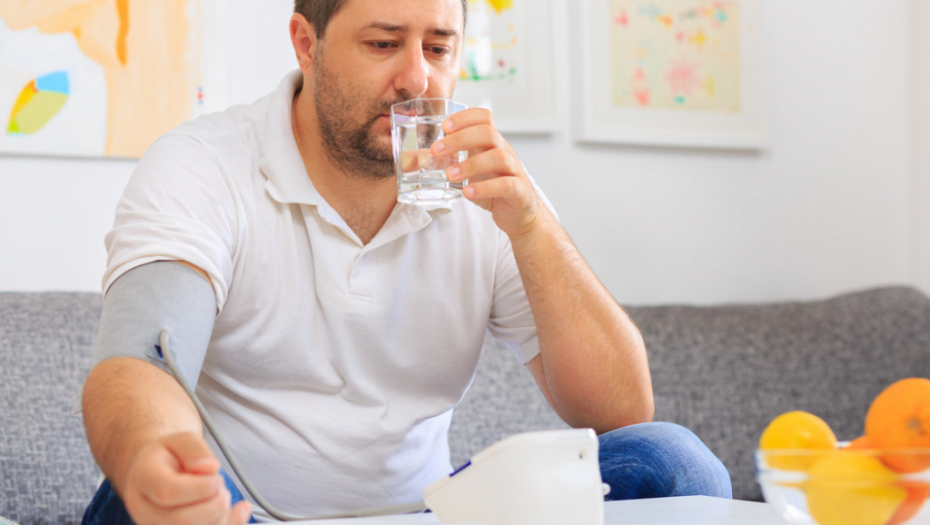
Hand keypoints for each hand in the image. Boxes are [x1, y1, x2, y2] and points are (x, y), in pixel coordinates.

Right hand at [121, 432, 251, 524]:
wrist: (155, 475)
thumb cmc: (170, 456)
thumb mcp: (181, 439)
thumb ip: (195, 449)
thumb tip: (210, 469)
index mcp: (143, 479)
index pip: (168, 492)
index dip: (201, 487)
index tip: (216, 477)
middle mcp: (143, 510)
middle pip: (181, 520)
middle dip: (214, 503)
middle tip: (220, 486)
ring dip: (221, 516)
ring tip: (219, 496)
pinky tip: (240, 510)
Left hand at [433, 108, 542, 237]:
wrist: (518, 214)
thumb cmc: (492, 188)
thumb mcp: (470, 170)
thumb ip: (450, 161)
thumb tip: (417, 158)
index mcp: (492, 143)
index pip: (484, 117)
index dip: (464, 118)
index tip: (443, 127)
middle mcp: (504, 152)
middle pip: (488, 132)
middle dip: (460, 139)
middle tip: (436, 151)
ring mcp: (514, 170)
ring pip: (498, 157)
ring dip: (470, 164)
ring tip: (450, 175)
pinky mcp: (519, 191)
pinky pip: (506, 185)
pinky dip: (485, 188)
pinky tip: (468, 193)